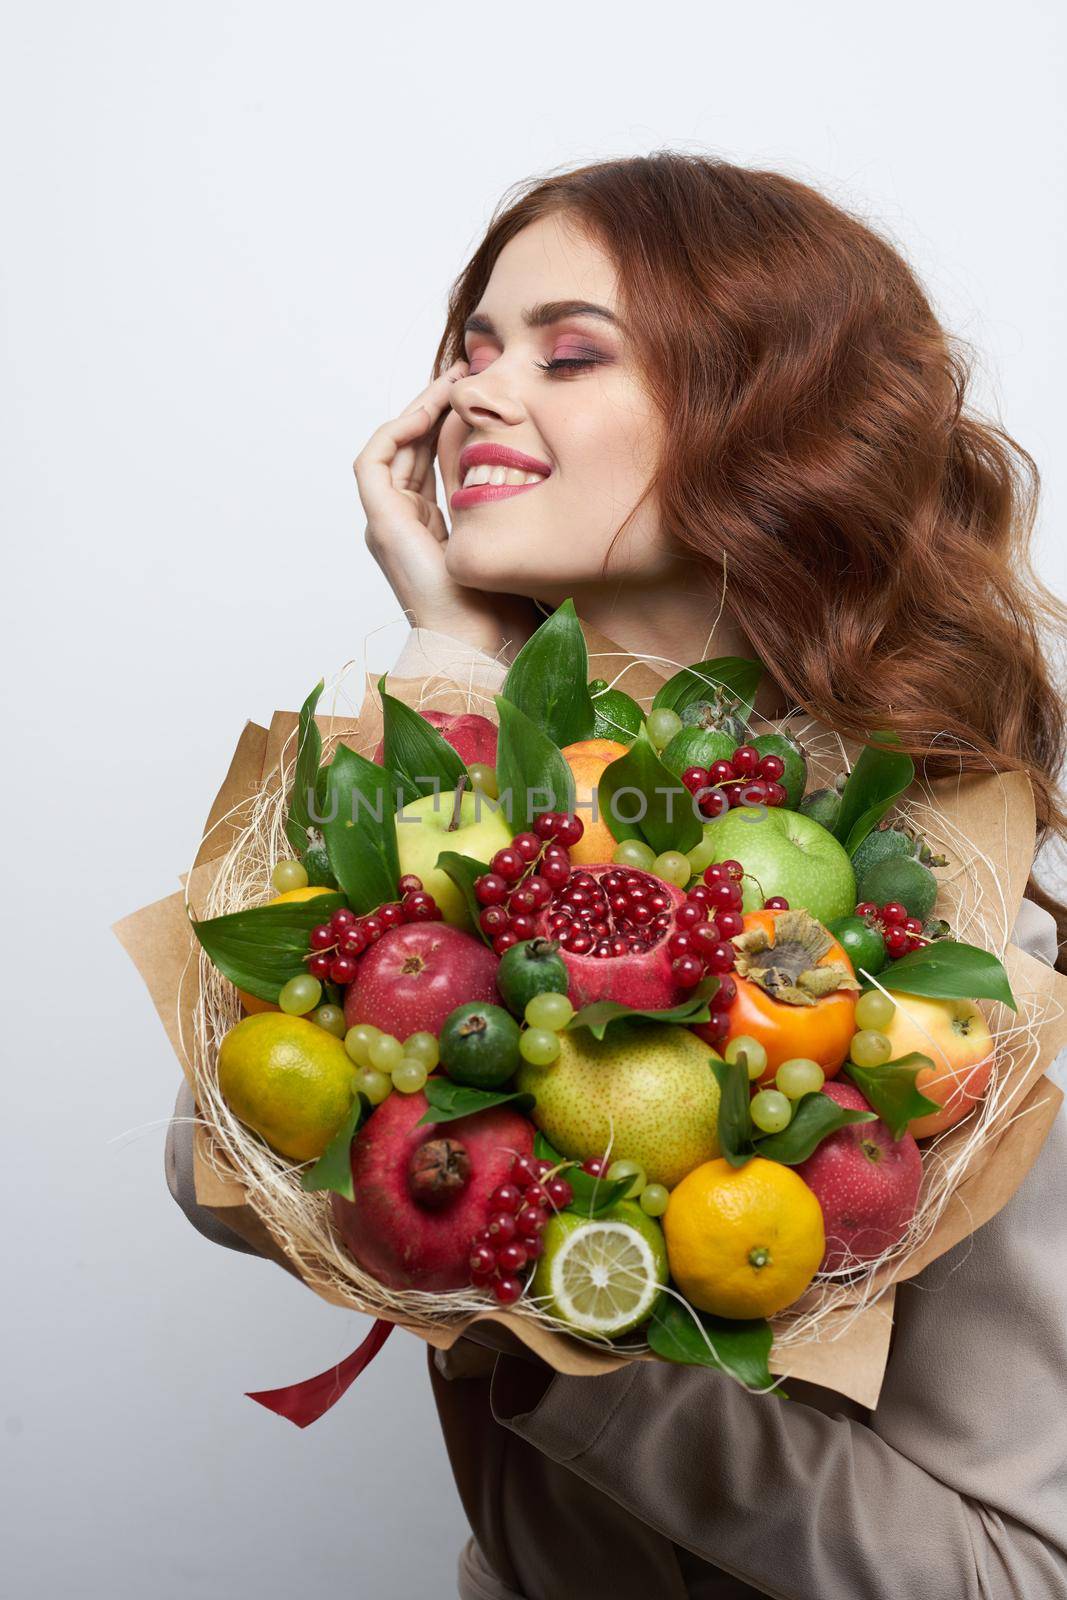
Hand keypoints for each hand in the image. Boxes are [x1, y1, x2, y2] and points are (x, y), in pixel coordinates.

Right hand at [353, 362, 540, 659]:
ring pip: (392, 448)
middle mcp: (404, 524)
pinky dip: (397, 432)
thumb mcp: (514, 538)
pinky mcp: (381, 523)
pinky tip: (431, 411)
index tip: (478, 392)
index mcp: (431, 528)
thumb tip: (548, 468)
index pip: (431, 459)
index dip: (448, 422)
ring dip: (417, 410)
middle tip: (464, 371)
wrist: (481, 640)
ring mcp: (388, 524)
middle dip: (434, 406)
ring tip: (450, 381)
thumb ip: (514, 504)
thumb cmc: (504, 602)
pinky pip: (374, 462)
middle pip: (411, 447)